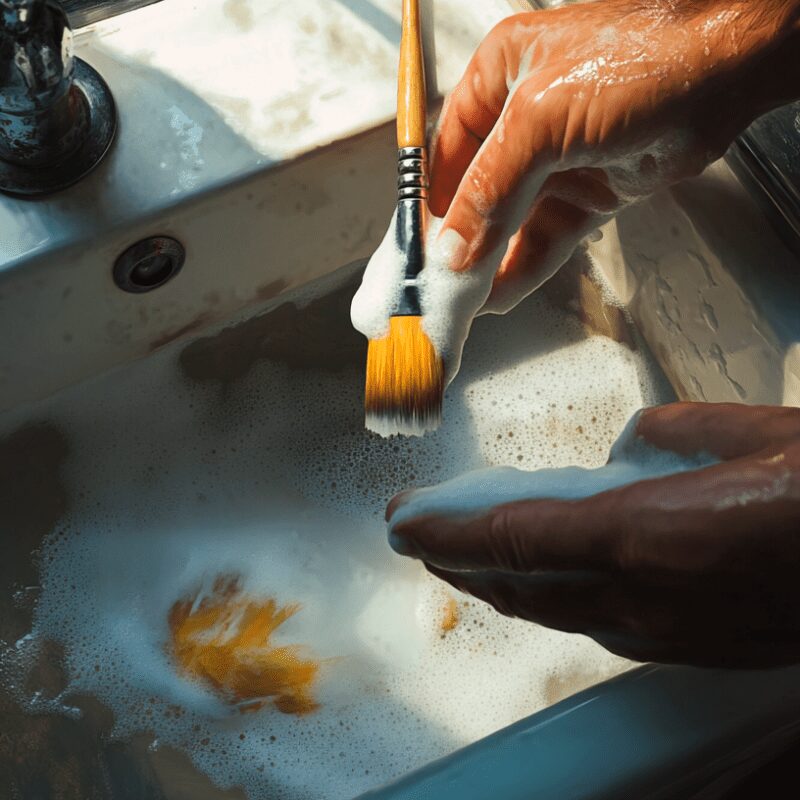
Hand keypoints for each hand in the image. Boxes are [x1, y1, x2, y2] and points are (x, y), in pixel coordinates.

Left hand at [387, 403, 799, 667]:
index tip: (402, 523)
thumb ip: (673, 435)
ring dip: (500, 585)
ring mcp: (668, 632)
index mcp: (650, 535)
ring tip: (463, 559)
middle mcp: (646, 597)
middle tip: (419, 535)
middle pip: (522, 585)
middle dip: (460, 562)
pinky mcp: (691, 647)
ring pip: (555, 611)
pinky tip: (547, 583)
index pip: (516, 539)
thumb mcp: (753, 434)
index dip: (449, 533)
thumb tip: (629, 441)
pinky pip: (597, 623)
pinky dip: (552, 599)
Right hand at [430, 0, 799, 313]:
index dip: (431, 209)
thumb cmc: (641, 58)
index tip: (419, 254)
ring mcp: (557, 160)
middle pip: (476, 196)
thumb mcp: (541, 121)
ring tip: (467, 302)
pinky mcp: (588, 191)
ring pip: (510, 224)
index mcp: (497, 80)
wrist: (728, 71)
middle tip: (442, 288)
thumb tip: (453, 248)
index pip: (446, 157)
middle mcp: (522, 121)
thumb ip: (491, 190)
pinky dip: (525, 267)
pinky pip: (546, 238)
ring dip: (490, 264)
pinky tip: (502, 293)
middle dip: (461, 244)